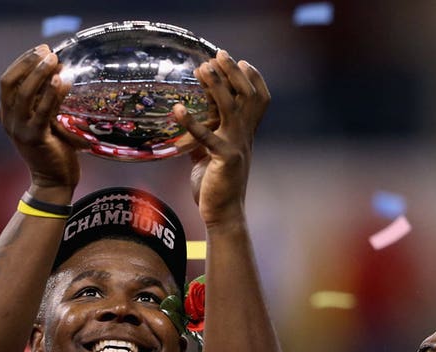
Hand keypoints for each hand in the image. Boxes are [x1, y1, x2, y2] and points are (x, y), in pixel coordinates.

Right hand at [0, 45, 82, 191]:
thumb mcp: (45, 119)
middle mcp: (8, 119)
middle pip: (10, 82)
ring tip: (56, 60)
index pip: (8, 79)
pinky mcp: (34, 138)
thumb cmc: (53, 147)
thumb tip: (59, 70)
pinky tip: (62, 81)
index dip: (23, 61)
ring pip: (24, 93)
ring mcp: (19, 129)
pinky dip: (52, 93)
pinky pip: (42, 110)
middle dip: (29, 63)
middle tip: (49, 52)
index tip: (42, 49)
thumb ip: (46, 99)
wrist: (53, 180)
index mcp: (7, 112)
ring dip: (40, 73)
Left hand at [173, 49, 269, 225]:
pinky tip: (177, 110)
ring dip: (217, 85)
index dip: (254, 78)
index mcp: (244, 134)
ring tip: (202, 68)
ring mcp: (236, 145)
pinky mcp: (223, 158)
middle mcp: (245, 136)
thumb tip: (188, 123)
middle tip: (219, 54)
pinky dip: (191, 122)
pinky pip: (206, 136)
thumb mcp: (208, 156)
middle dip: (233, 72)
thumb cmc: (215, 186)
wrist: (223, 214)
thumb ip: (202, 137)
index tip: (241, 61)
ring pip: (230, 107)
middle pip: (247, 95)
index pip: (258, 99)